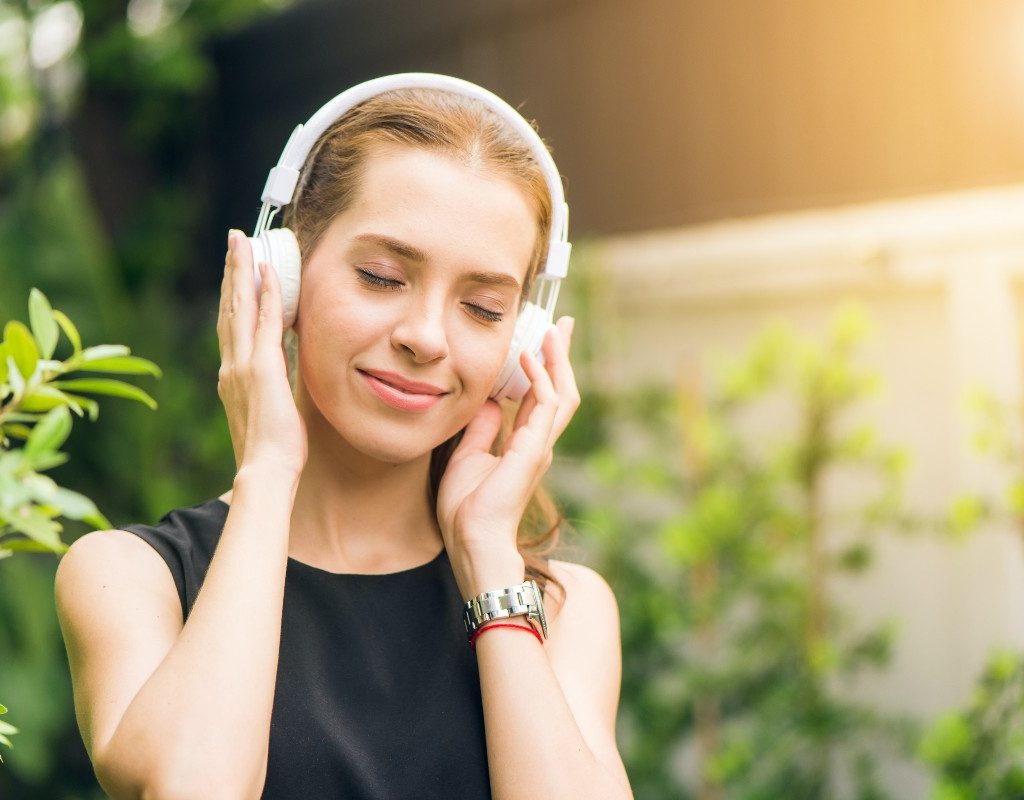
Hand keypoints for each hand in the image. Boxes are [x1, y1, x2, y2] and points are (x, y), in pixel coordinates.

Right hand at [216, 230, 307, 477]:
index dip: (234, 295)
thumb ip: (272, 387)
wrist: (265, 471)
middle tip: (236, 240)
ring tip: (245, 242)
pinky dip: (267, 295)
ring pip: (241, 307)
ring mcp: (244, 365)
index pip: (232, 325)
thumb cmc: (273, 450)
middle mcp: (232, 366)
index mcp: (233, 376)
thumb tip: (283, 374)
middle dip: (233, 271)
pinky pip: (266, 323)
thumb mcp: (271, 411)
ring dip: (243, 272)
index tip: (238, 270)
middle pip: (230, 307)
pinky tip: (270, 272)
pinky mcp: (262, 368)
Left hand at [436, 316, 578, 574]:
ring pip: (561, 393)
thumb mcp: (468, 455)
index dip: (542, 368)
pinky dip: (540, 377)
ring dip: (557, 360)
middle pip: (559, 390)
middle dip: (560, 356)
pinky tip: (528, 357)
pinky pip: (545, 404)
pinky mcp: (535, 448)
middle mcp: (538, 442)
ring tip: (553, 330)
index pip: (539, 398)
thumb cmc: (467, 508)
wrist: (473, 538)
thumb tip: (489, 401)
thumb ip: (482, 428)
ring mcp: (540, 445)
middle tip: (560, 325)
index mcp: (524, 444)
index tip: (540, 341)